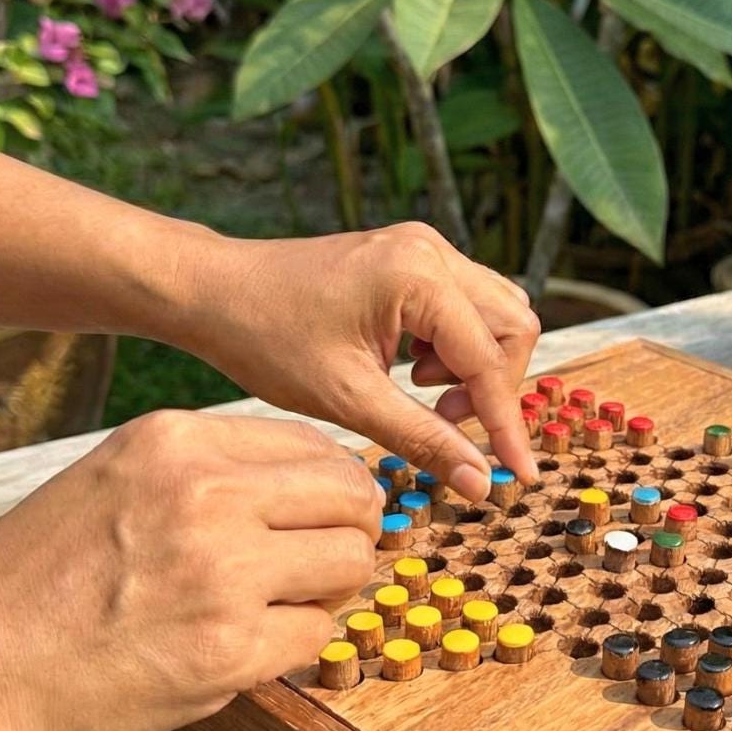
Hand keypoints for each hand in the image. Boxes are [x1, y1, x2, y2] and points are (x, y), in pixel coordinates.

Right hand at [0, 409, 379, 730]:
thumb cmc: (31, 584)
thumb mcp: (111, 481)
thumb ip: (203, 473)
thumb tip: (306, 484)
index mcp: (175, 441)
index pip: (314, 445)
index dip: (331, 487)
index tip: (323, 518)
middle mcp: (205, 493)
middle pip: (351, 496)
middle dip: (349, 532)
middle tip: (317, 567)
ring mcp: (221, 572)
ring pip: (350, 562)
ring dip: (329, 590)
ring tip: (278, 608)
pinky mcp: (228, 651)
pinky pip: (317, 634)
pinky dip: (294, 646)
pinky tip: (243, 650)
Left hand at [179, 222, 541, 500]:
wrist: (214, 291)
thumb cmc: (266, 337)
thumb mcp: (348, 400)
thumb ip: (423, 439)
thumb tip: (480, 482)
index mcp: (418, 277)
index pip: (490, 360)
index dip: (505, 424)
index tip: (518, 474)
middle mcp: (431, 250)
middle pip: (512, 326)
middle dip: (492, 385)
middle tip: (443, 421)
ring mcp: (424, 248)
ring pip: (496, 313)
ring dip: (475, 365)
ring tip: (420, 393)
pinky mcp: (412, 257)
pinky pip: (465, 304)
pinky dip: (454, 346)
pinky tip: (408, 369)